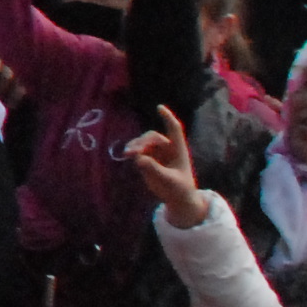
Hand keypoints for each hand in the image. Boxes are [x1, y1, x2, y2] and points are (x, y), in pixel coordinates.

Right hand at [127, 104, 207, 225]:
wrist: (178, 199)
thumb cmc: (179, 188)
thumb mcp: (168, 180)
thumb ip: (154, 169)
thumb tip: (138, 159)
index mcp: (178, 150)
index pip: (174, 130)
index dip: (167, 118)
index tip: (159, 107)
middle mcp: (167, 148)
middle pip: (152, 137)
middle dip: (141, 142)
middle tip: (132, 152)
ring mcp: (157, 153)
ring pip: (142, 143)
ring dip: (135, 146)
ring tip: (128, 154)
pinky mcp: (148, 160)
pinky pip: (138, 151)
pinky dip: (132, 152)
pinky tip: (127, 155)